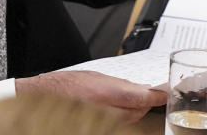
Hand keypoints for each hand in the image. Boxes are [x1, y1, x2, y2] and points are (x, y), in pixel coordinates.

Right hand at [15, 70, 165, 122]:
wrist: (43, 100)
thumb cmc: (63, 87)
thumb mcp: (95, 78)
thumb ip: (120, 85)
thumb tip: (142, 89)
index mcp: (107, 94)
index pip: (142, 98)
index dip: (156, 96)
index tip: (163, 94)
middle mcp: (106, 112)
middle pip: (139, 111)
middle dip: (144, 103)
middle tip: (148, 94)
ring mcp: (102, 123)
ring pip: (130, 120)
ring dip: (134, 112)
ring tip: (130, 102)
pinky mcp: (99, 128)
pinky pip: (119, 126)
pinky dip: (123, 119)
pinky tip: (119, 111)